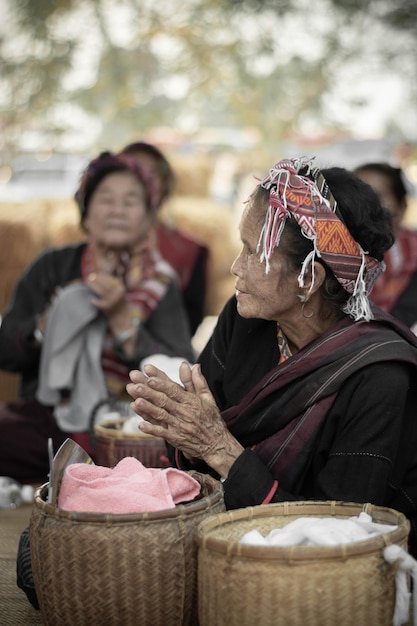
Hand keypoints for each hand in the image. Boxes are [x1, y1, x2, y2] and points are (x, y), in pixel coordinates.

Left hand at [87, 272, 126, 315]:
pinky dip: (95, 302)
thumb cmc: (117, 300)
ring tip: (87, 282)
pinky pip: (100, 304)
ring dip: (93, 286)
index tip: (94, 274)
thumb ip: (110, 283)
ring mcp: (113, 300)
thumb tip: (99, 275)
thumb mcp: (117, 290)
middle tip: (88, 277)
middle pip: (104, 284)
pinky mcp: (109, 307)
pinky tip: (91, 300)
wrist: (122, 314)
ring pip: (101, 292)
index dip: (101, 276)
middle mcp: (117, 293)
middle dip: (96, 279)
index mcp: (120, 288)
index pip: (109, 279)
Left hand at [126, 362, 243, 477]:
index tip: (149, 377)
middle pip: (164, 401)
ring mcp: (179, 426)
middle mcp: (185, 413)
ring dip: (147, 409)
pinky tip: (140, 424)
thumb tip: (193, 365)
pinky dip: (151, 429)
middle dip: (148, 393)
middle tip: (134, 386)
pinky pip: (162, 433)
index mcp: (192, 402)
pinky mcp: (176, 439)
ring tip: (135, 401)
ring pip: (161, 415)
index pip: (174, 390)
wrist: (217, 445)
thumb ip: (198, 381)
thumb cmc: (212, 420)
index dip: (161, 384)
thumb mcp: (208, 398)